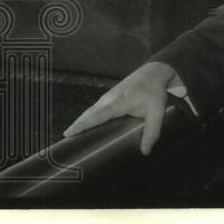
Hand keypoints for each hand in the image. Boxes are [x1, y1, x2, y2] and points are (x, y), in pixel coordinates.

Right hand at [63, 61, 181, 154]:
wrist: (156, 72)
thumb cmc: (155, 90)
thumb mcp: (157, 112)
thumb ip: (152, 132)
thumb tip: (145, 151)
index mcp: (118, 103)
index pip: (96, 116)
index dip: (82, 125)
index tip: (69, 133)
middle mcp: (109, 98)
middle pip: (88, 113)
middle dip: (76, 125)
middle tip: (66, 139)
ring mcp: (109, 95)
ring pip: (91, 110)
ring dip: (81, 120)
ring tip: (72, 134)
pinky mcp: (111, 95)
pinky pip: (96, 107)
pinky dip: (88, 115)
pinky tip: (86, 123)